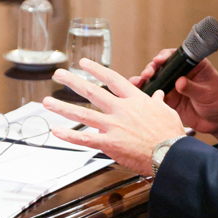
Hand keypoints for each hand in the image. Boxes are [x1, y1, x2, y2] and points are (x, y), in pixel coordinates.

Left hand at [42, 59, 185, 175]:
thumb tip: (158, 94)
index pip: (112, 79)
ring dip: (62, 107)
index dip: (96, 69)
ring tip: (47, 102)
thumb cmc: (170, 134)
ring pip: (83, 114)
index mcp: (135, 100)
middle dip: (72, 81)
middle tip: (58, 74)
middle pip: (92, 91)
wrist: (170, 154)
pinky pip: (85, 139)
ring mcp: (113, 126)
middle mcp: (121, 110)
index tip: (84, 63)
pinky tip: (56, 131)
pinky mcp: (110, 144)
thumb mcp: (167, 111)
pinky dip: (69, 136)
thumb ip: (158, 102)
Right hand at [130, 50, 217, 144]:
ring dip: (145, 80)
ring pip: (156, 80)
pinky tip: (137, 92)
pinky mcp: (169, 99)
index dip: (166, 56)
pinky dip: (145, 93)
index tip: (159, 60)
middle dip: (152, 68)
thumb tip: (179, 82)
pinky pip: (155, 95)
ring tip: (137, 82)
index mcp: (193, 66)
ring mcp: (173, 86)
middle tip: (148, 73)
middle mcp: (181, 74)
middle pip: (162, 67)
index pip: (177, 56)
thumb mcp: (208, 93)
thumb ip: (193, 88)